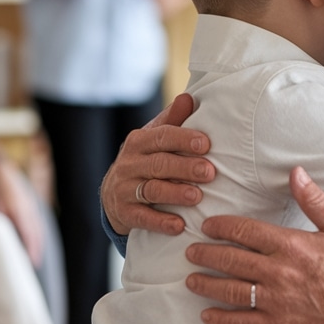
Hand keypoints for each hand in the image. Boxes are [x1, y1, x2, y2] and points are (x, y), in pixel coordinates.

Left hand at [0, 158, 44, 266]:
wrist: (1, 168)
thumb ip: (1, 213)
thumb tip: (4, 228)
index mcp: (19, 206)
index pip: (27, 230)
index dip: (30, 245)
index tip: (31, 259)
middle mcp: (28, 207)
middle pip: (35, 231)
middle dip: (36, 248)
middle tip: (35, 264)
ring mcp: (31, 206)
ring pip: (38, 227)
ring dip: (38, 243)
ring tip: (37, 258)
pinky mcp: (30, 205)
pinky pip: (37, 222)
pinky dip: (38, 234)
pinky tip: (36, 243)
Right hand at [99, 93, 215, 235]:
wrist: (114, 195)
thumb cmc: (146, 162)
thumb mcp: (155, 141)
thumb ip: (173, 122)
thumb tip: (188, 97)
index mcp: (139, 141)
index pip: (162, 137)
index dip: (183, 139)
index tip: (206, 144)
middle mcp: (129, 163)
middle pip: (159, 164)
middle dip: (185, 167)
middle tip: (209, 172)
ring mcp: (124, 188)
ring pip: (151, 190)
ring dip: (175, 193)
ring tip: (196, 196)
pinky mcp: (124, 212)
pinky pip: (142, 218)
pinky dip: (161, 222)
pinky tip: (179, 225)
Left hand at [184, 167, 323, 323]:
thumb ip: (315, 200)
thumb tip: (296, 173)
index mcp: (292, 244)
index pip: (245, 230)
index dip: (221, 226)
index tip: (207, 225)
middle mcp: (279, 271)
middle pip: (231, 259)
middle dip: (206, 254)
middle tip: (191, 252)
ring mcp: (277, 300)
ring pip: (230, 290)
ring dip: (206, 284)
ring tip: (191, 280)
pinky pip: (243, 322)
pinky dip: (222, 319)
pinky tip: (208, 316)